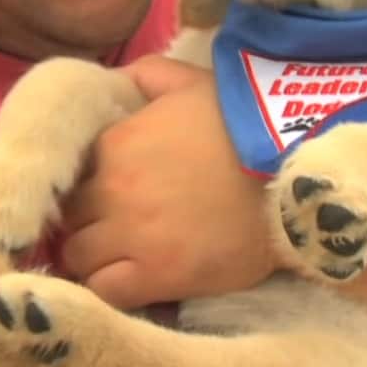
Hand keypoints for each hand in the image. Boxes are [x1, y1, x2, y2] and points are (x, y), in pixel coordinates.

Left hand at [58, 56, 276, 308]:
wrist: (295, 171)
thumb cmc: (246, 124)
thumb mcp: (191, 82)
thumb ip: (146, 75)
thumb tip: (116, 80)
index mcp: (113, 143)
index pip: (71, 174)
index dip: (85, 186)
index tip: (102, 194)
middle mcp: (112, 189)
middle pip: (70, 218)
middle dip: (86, 224)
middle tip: (111, 230)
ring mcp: (133, 234)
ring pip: (78, 257)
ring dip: (93, 259)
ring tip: (118, 259)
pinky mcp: (159, 274)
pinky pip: (105, 291)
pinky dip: (108, 290)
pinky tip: (128, 283)